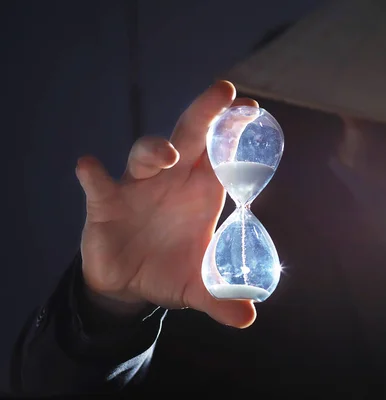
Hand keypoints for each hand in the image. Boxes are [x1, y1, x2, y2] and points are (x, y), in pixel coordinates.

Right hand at [75, 81, 256, 327]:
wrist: (131, 284)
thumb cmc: (172, 271)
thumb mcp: (199, 287)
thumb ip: (223, 298)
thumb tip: (249, 318)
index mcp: (202, 192)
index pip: (222, 156)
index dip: (235, 134)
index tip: (252, 110)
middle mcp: (173, 180)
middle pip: (190, 138)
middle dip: (205, 114)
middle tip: (225, 92)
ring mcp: (139, 187)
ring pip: (145, 154)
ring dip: (153, 150)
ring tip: (164, 156)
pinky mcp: (106, 203)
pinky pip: (99, 184)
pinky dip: (93, 176)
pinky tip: (89, 168)